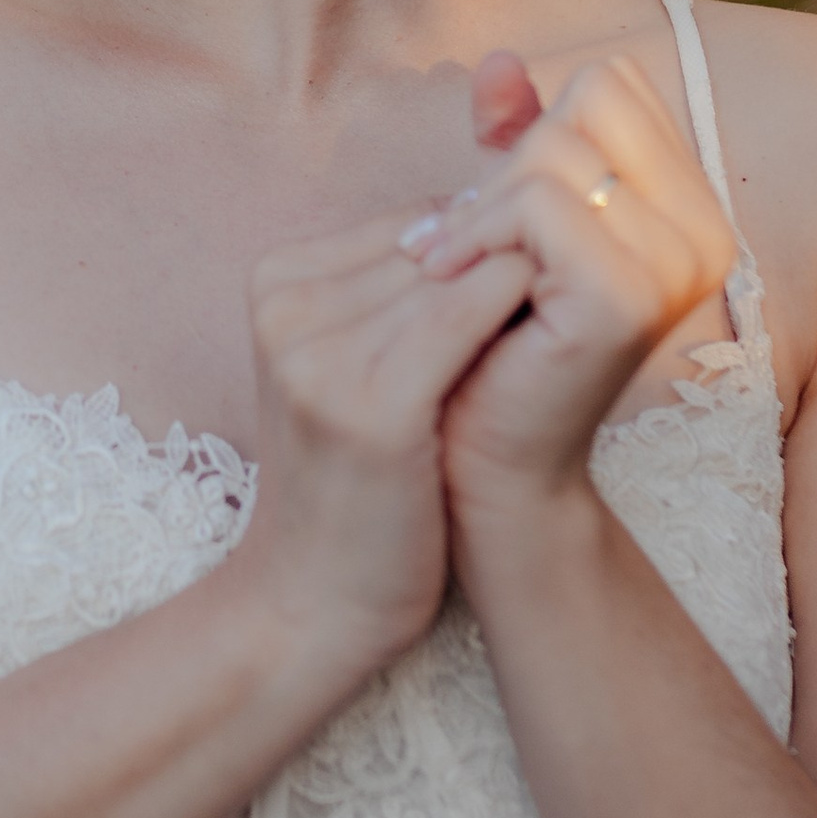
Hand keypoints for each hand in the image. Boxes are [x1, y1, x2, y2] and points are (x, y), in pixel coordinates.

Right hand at [229, 212, 539, 670]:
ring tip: (538, 357)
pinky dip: (517, 321)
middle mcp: (285, 306)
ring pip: (462, 271)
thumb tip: (488, 213)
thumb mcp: (349, 370)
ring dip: (517, 301)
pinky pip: (470, 314)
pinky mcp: (371, 404)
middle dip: (499, 276)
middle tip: (540, 336)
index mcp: (275, 284)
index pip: (416, 223)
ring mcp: (320, 353)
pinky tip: (538, 359)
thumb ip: (398, 294)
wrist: (312, 603)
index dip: (480, 262)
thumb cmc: (354, 485)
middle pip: (438, 244)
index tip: (509, 321)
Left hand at [406, 45, 736, 530]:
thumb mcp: (508, 224)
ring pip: (554, 153)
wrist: (491, 467)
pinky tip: (447, 284)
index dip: (536, 129)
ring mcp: (678, 264)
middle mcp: (707, 232)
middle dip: (507, 165)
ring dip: (478, 207)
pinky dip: (476, 235)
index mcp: (692, 207)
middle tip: (462, 244)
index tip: (491, 208)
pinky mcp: (629, 297)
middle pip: (588, 103)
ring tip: (446, 268)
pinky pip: (537, 205)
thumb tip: (496, 61)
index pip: (611, 84)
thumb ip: (514, 139)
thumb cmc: (495, 346)